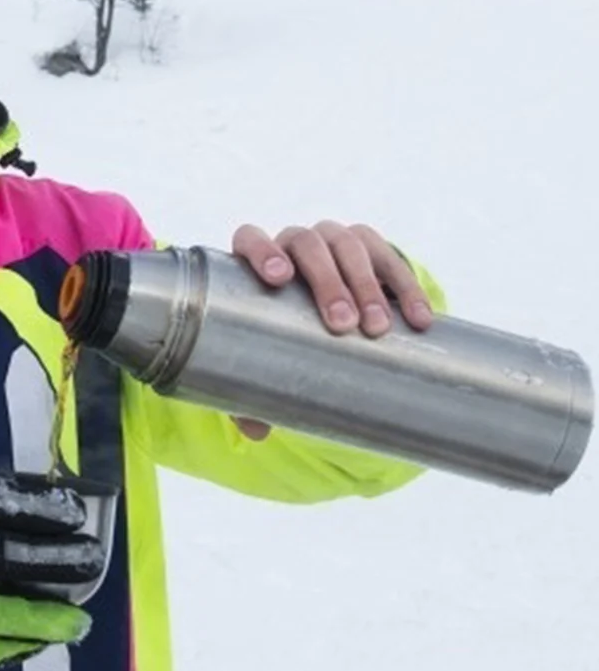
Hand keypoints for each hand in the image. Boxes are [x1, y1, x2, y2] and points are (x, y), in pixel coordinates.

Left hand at [228, 220, 433, 441]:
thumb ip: (251, 388)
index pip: (251, 238)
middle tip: (342, 324)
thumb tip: (255, 431)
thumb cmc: (284, 333)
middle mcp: (295, 243)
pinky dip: (407, 289)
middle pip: (308, 245)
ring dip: (366, 286)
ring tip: (377, 328)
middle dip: (327, 282)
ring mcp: (334, 240)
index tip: (277, 278)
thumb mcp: (265, 357)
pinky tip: (419, 321)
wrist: (331, 311)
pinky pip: (390, 258)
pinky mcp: (372, 248)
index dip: (261, 251)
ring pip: (349, 246)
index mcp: (257, 259)